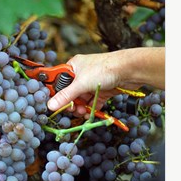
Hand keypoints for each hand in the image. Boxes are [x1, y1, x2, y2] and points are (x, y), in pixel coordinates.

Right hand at [47, 48, 164, 115]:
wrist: (129, 70)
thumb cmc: (105, 68)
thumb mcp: (81, 83)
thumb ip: (66, 96)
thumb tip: (51, 105)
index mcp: (74, 66)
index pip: (60, 81)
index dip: (57, 93)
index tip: (56, 104)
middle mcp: (82, 74)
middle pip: (71, 92)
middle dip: (72, 103)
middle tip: (73, 110)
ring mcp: (93, 82)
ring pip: (83, 98)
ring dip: (81, 107)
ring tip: (83, 112)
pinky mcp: (103, 90)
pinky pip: (93, 101)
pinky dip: (91, 108)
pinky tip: (90, 114)